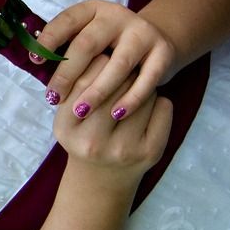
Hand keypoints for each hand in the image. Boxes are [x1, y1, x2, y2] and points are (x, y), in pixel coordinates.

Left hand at [35, 0, 176, 121]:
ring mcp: (143, 32)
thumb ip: (69, 48)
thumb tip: (38, 66)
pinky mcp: (164, 52)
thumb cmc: (113, 45)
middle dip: (68, 73)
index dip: (49, 40)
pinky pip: (146, 79)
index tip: (34, 61)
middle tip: (53, 97)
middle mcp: (117, 16)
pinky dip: (130, 99)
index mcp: (93, 9)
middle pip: (88, 44)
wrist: (162, 38)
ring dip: (97, 90)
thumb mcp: (91, 37)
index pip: (66, 20)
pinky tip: (116, 115)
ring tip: (80, 111)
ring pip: (118, 64)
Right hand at [53, 56, 171, 183]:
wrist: (99, 180)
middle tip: (122, 66)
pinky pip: (163, 107)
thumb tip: (96, 48)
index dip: (97, 61)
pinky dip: (158, 101)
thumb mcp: (66, 115)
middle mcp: (94, 142)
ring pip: (142, 92)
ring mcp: (124, 150)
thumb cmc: (82, 136)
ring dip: (141, 83)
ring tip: (133, 88)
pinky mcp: (151, 152)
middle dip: (122, 69)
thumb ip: (75, 85)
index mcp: (67, 128)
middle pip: (115, 84)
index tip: (102, 56)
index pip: (84, 79)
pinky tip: (147, 107)